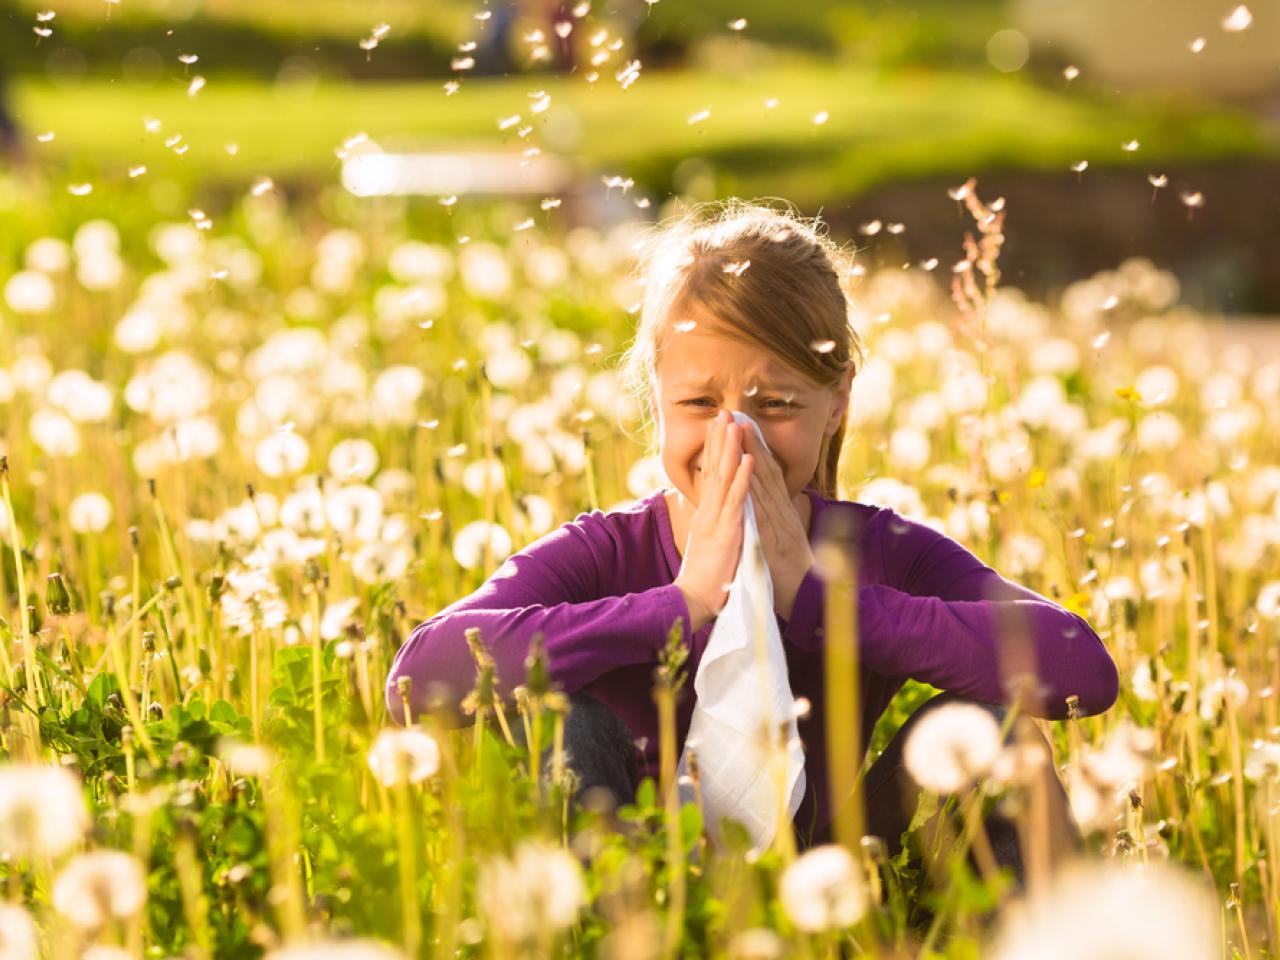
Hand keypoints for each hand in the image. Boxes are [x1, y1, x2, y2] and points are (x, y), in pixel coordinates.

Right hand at [674, 409, 754, 631]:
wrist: (694, 601)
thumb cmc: (705, 578)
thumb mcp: (709, 545)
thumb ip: (713, 525)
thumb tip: (715, 513)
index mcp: (706, 514)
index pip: (710, 475)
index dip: (715, 449)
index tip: (718, 426)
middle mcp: (708, 512)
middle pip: (714, 469)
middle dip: (719, 439)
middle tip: (723, 412)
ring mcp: (716, 520)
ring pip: (724, 478)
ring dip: (730, 449)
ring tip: (735, 424)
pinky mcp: (726, 532)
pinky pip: (737, 501)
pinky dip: (743, 478)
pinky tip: (748, 459)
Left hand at [739, 420, 815, 621]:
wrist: (806, 599)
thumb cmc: (791, 574)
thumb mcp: (782, 541)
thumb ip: (775, 521)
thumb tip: (765, 506)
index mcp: (782, 512)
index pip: (767, 474)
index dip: (755, 449)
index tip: (742, 425)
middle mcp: (782, 512)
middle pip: (765, 471)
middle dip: (751, 441)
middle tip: (737, 414)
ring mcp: (779, 523)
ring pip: (764, 484)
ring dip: (751, 455)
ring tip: (739, 430)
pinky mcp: (774, 539)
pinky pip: (762, 510)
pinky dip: (755, 490)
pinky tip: (747, 471)